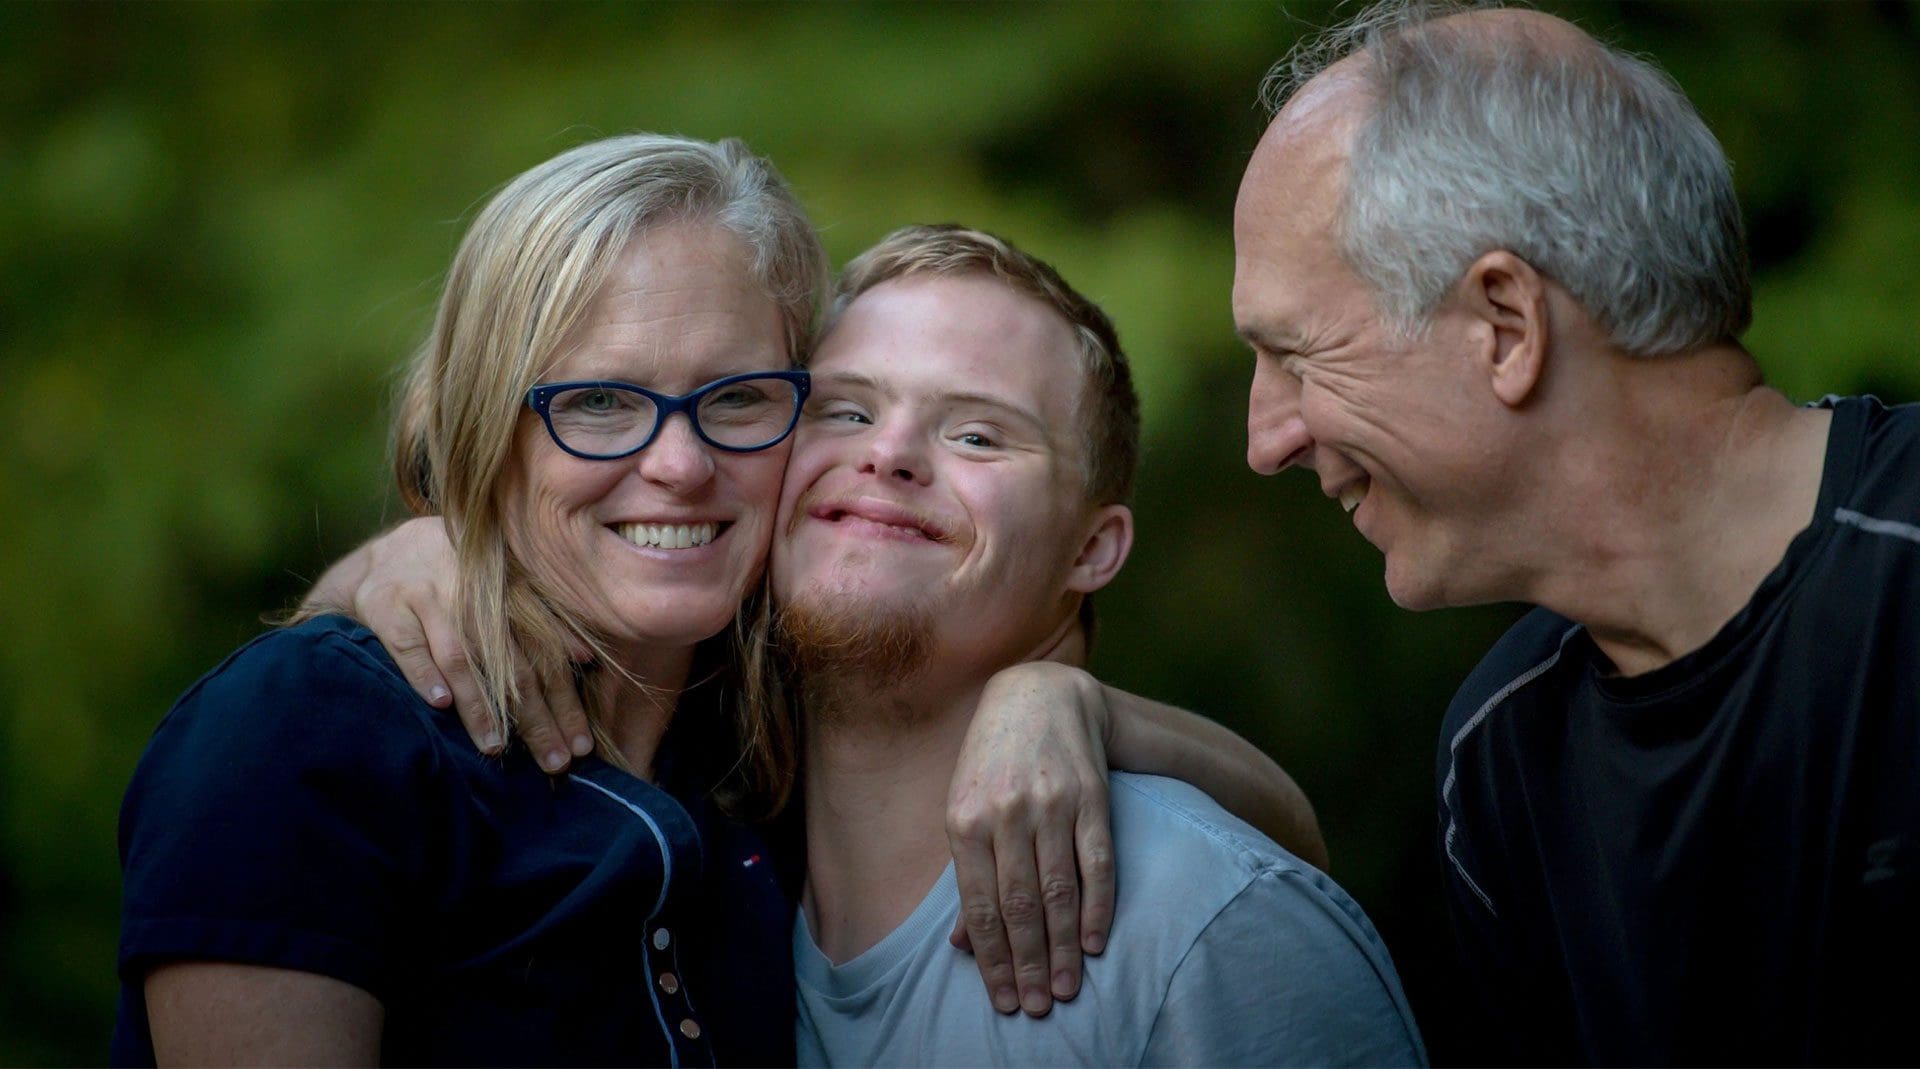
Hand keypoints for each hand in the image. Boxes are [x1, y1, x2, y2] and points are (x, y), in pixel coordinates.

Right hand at [344, 517, 590, 771]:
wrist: (386, 556)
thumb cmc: (456, 582)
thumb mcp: (502, 592)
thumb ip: (543, 621)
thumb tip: (586, 659)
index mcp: (509, 592)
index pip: (546, 655)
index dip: (565, 701)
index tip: (581, 745)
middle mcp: (473, 592)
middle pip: (511, 664)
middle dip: (535, 717)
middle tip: (552, 761)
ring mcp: (429, 596)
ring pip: (460, 657)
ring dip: (479, 704)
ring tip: (496, 746)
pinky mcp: (387, 605)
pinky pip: (408, 645)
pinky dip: (424, 675)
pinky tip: (440, 705)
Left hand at [946, 662, 1114, 1017]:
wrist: (1038, 695)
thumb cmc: (992, 763)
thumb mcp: (964, 809)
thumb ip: (967, 875)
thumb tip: (962, 944)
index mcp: (964, 819)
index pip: (981, 906)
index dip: (993, 959)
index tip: (1006, 999)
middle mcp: (1007, 813)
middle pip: (1020, 906)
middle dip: (1029, 963)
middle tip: (1039, 1006)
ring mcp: (1051, 804)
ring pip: (1059, 890)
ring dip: (1064, 947)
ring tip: (1068, 988)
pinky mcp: (1091, 797)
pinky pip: (1097, 862)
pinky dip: (1099, 907)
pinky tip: (1097, 942)